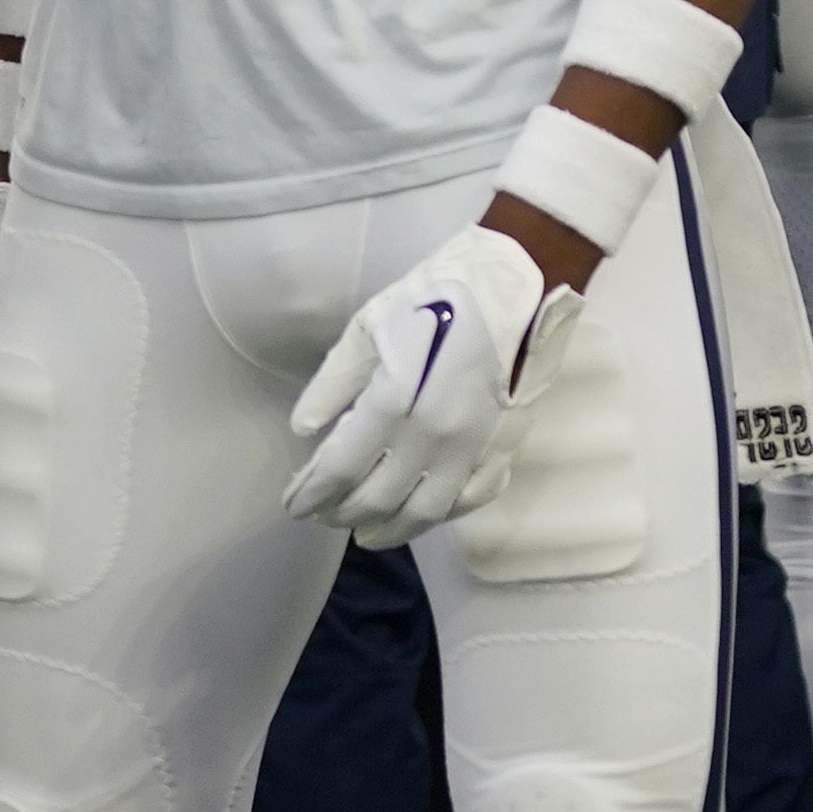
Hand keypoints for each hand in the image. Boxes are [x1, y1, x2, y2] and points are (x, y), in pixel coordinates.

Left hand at [283, 225, 567, 541]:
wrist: (519, 278)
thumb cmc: (437, 294)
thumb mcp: (369, 325)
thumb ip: (334, 382)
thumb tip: (305, 428)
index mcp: (395, 401)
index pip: (340, 470)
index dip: (311, 493)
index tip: (293, 503)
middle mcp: (434, 434)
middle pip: (377, 498)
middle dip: (341, 513)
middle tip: (323, 514)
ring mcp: (474, 445)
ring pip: (426, 511)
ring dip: (389, 530)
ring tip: (366, 533)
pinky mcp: (504, 444)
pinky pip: (471, 497)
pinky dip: (441, 513)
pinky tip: (422, 511)